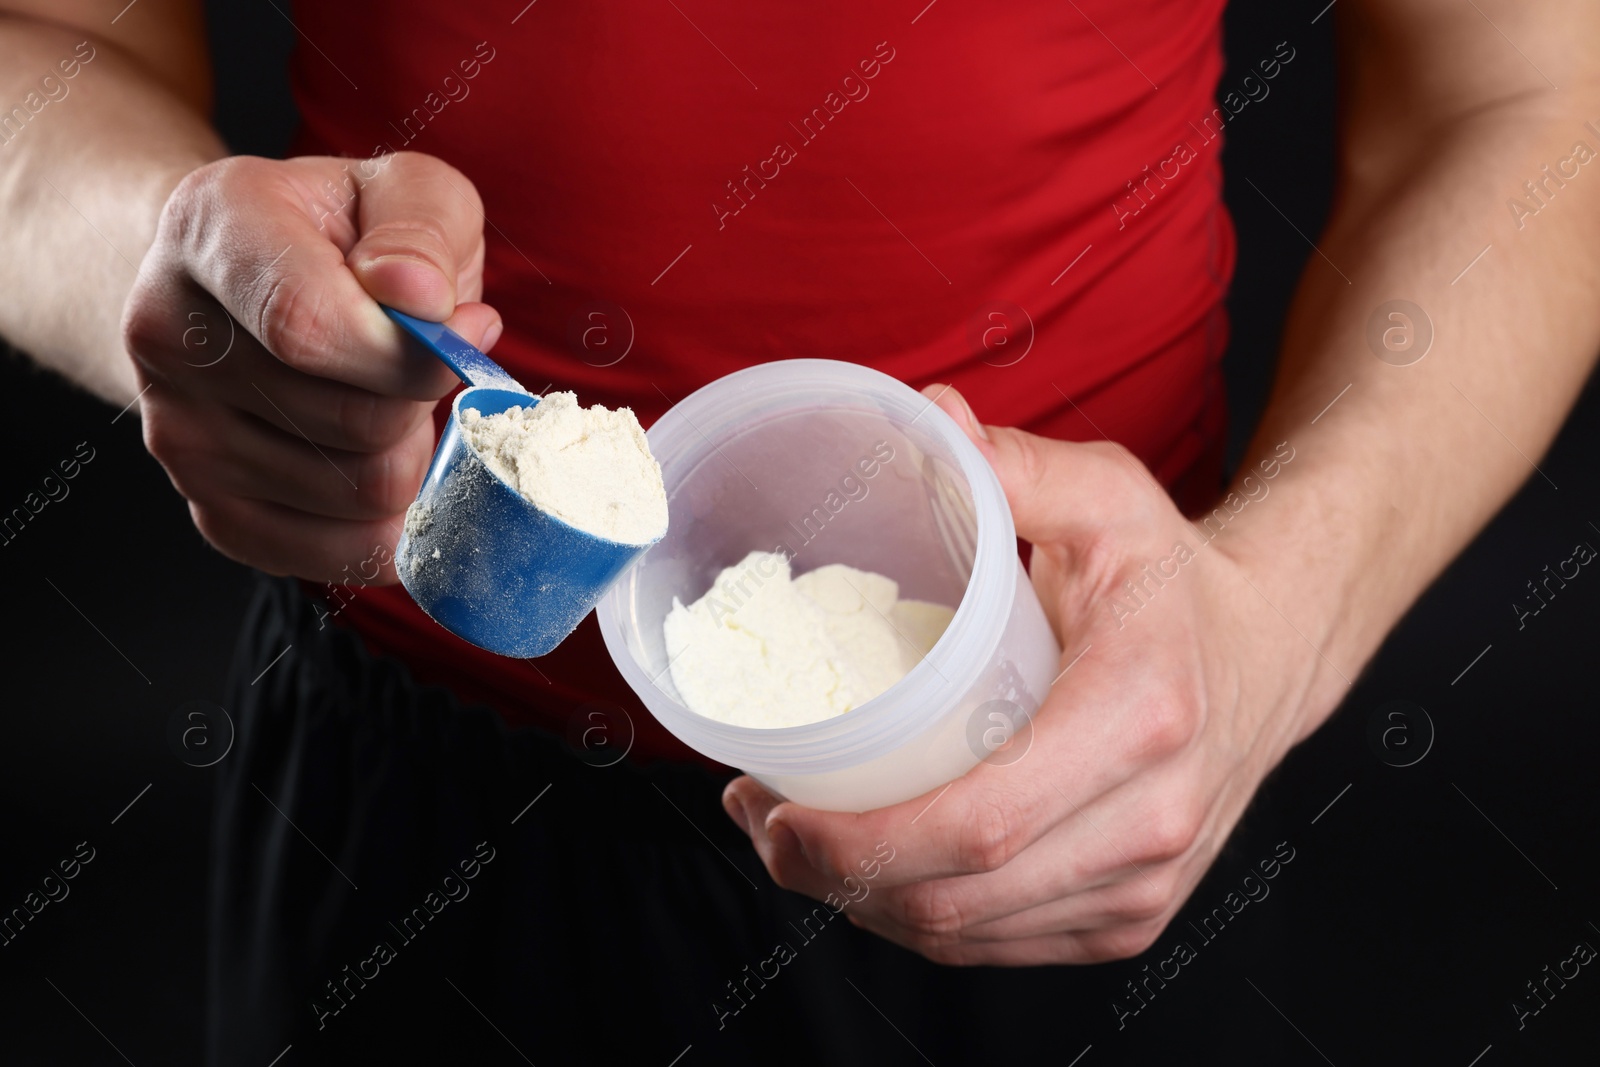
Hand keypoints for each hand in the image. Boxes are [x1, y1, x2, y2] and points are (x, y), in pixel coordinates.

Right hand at [122, 152, 501, 582]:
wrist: (246, 287)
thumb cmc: (342, 236)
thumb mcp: (403, 190)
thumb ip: (423, 228)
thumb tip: (426, 302)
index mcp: (213, 229)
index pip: (307, 325)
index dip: (410, 351)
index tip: (466, 335)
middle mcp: (169, 333)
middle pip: (353, 421)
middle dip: (423, 400)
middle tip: (420, 364)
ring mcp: (178, 434)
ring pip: (361, 493)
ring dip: (411, 455)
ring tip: (386, 400)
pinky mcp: (213, 511)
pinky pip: (343, 553)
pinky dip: (391, 519)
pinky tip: (379, 458)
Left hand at [724, 385, 1342, 964]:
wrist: (1272, 652)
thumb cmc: (1177, 577)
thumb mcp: (1111, 498)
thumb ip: (1017, 466)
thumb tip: (925, 417)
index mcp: (1138, 719)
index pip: (976, 824)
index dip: (856, 841)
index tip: (771, 806)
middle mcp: (1150, 821)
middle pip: (956, 896)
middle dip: (831, 874)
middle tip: (760, 820)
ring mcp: (1144, 883)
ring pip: (967, 933)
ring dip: (861, 903)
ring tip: (794, 841)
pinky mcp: (1131, 915)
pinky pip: (999, 946)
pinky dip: (916, 920)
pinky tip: (868, 874)